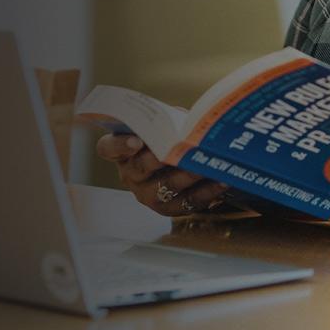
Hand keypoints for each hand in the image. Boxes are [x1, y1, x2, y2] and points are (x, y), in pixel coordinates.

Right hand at [94, 133, 229, 216]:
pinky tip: (222, 180)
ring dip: (188, 174)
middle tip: (176, 151)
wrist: (178, 164)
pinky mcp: (169, 209)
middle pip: (140, 168)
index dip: (120, 145)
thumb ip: (169, 120)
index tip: (136, 140)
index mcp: (122, 152)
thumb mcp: (164, 125)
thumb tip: (189, 119)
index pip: (108, 148)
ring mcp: (148, 195)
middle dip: (159, 159)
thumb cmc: (167, 139)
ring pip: (166, 186)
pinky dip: (207, 191)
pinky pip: (188, 201)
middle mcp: (130, 175)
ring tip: (204, 164)